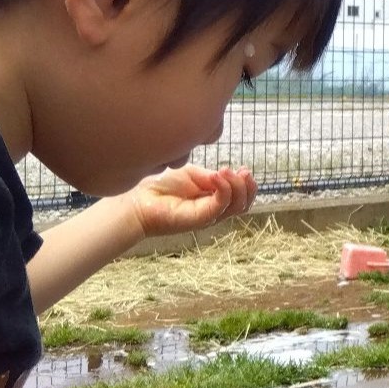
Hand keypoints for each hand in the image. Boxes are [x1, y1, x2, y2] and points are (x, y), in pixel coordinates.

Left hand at [128, 164, 255, 237]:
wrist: (140, 200)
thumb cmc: (162, 187)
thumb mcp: (193, 174)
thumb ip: (212, 177)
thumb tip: (227, 174)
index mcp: (214, 199)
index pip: (241, 196)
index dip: (246, 183)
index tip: (243, 168)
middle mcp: (215, 210)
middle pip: (244, 204)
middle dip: (249, 186)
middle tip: (242, 171)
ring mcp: (209, 216)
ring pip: (238, 206)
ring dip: (238, 186)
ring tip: (225, 171)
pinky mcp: (201, 219)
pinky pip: (221, 205)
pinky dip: (224, 189)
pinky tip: (215, 176)